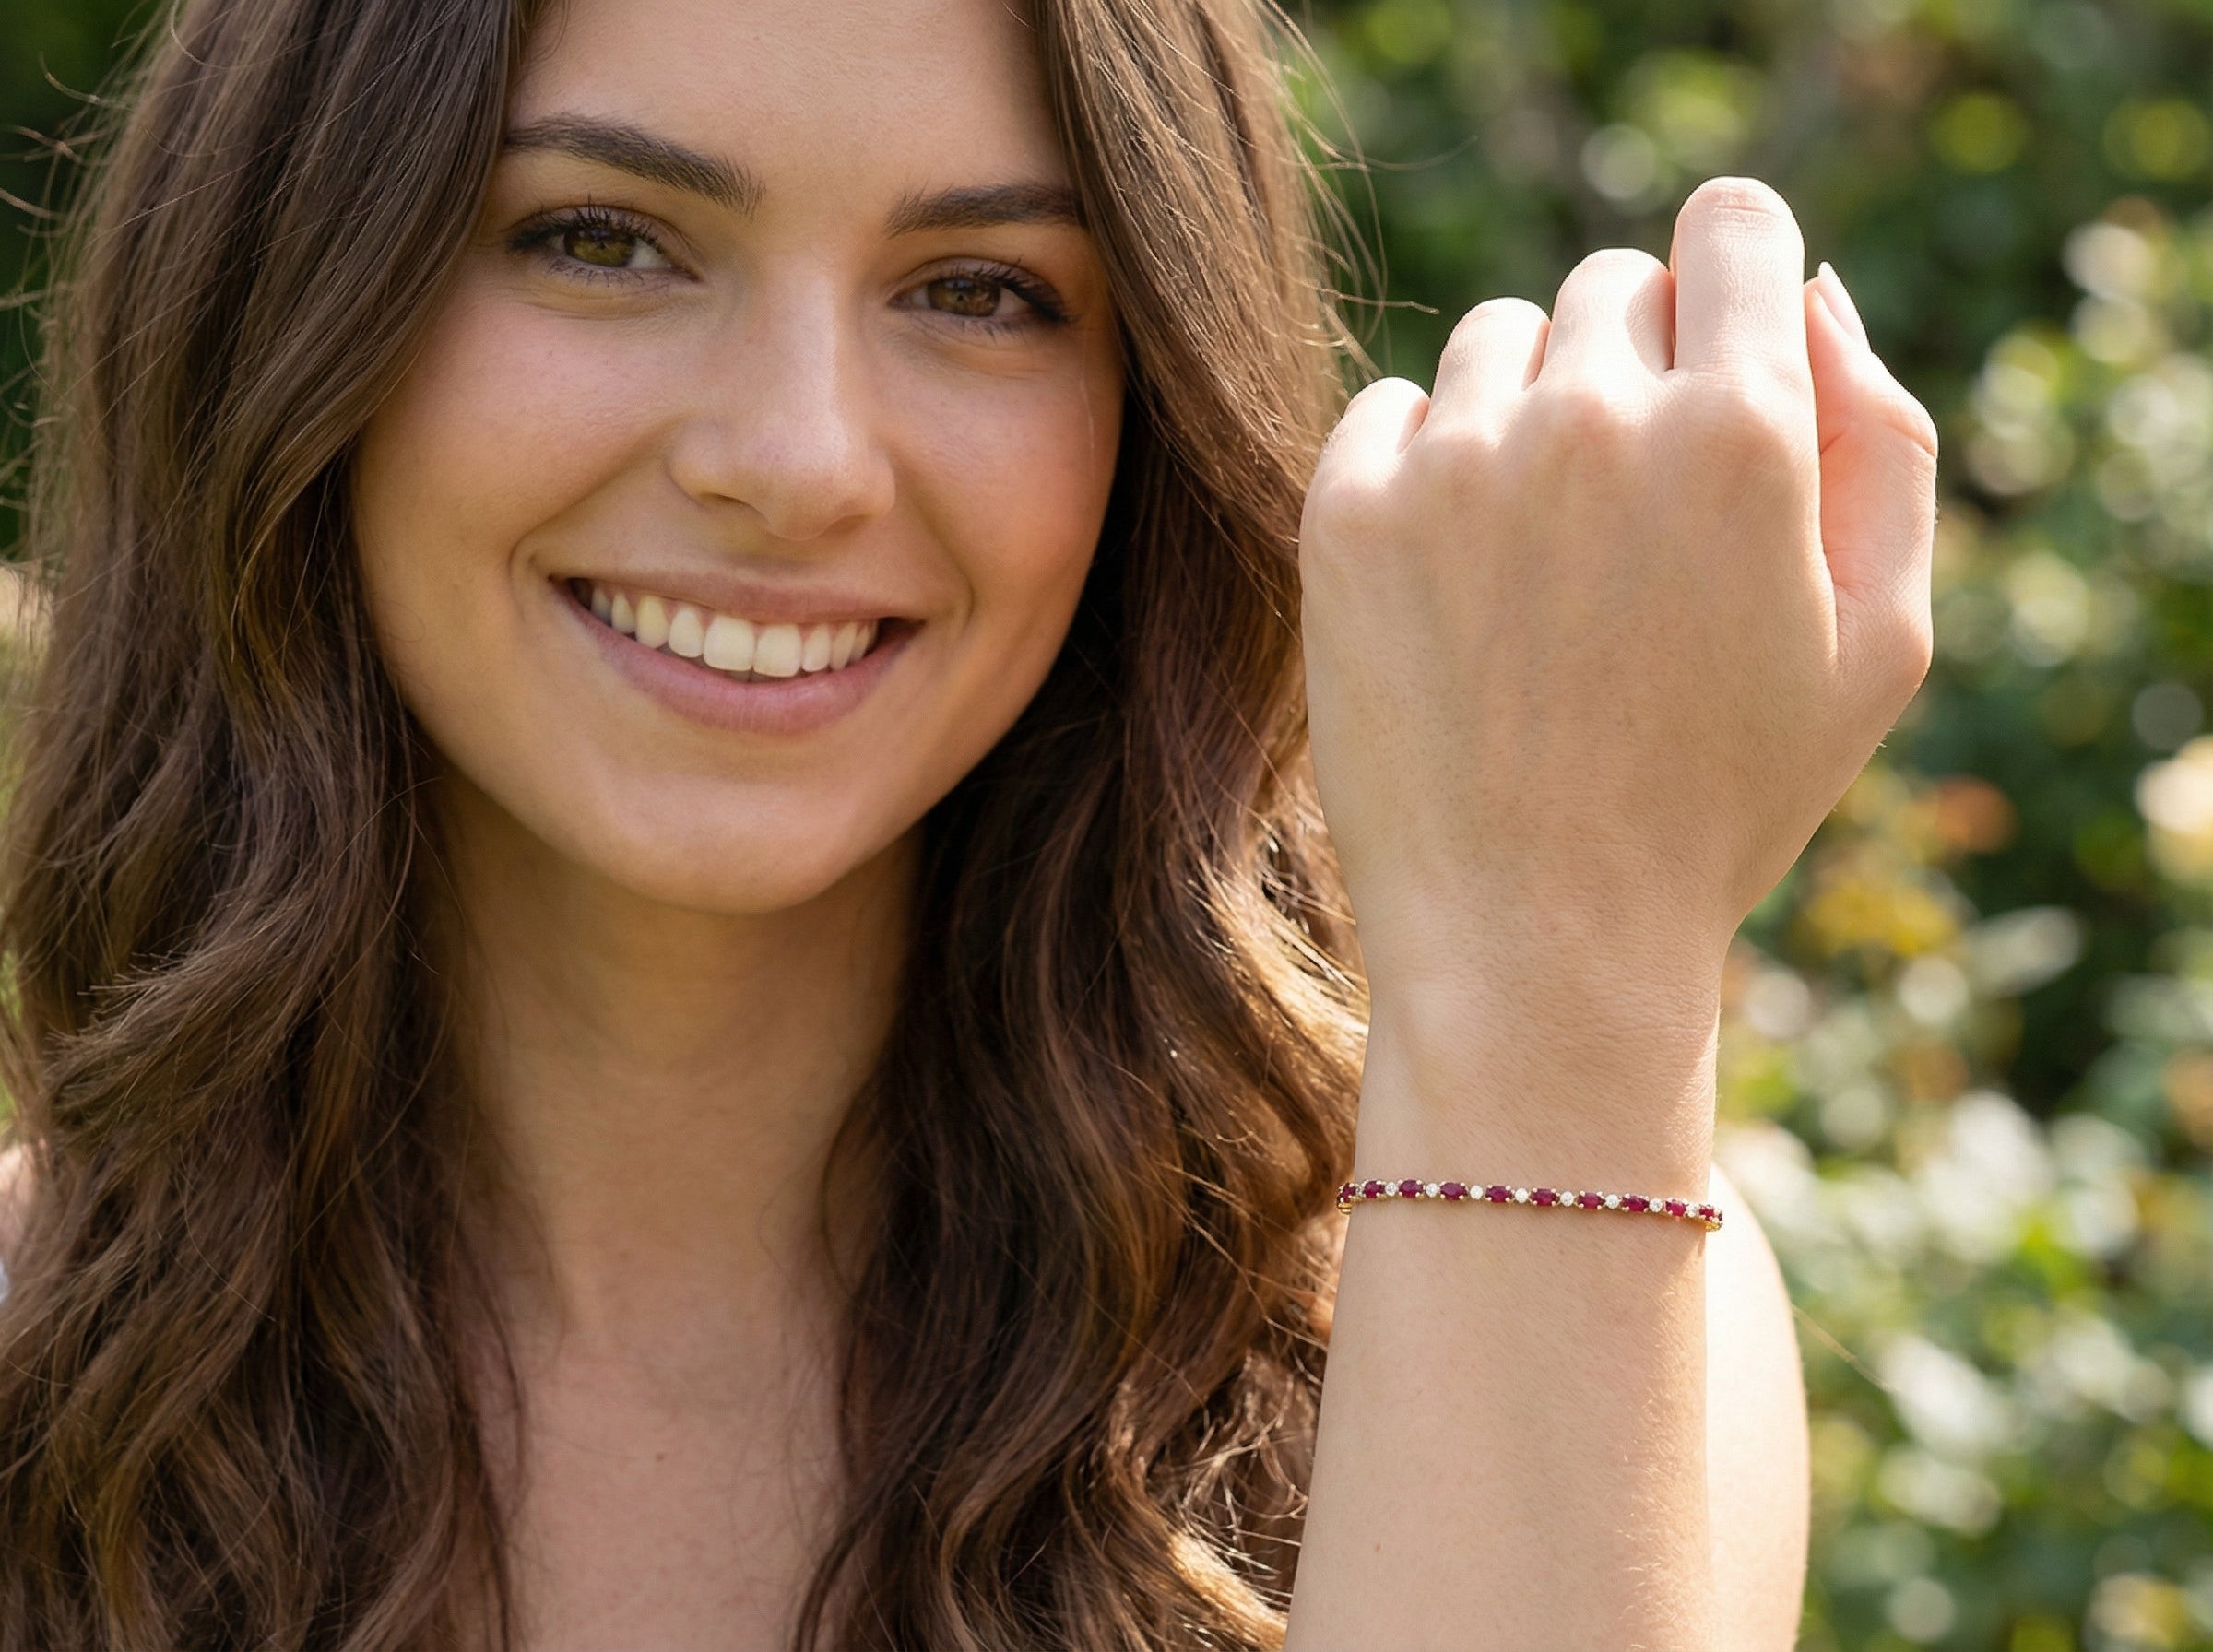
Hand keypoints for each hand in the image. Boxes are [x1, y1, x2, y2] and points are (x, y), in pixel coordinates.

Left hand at [1299, 176, 1938, 1004]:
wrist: (1536, 943)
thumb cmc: (1721, 805)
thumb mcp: (1879, 642)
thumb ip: (1879, 440)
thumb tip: (1808, 290)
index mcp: (1741, 433)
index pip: (1733, 224)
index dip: (1735, 279)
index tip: (1717, 356)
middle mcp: (1592, 418)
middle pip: (1613, 282)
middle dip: (1636, 367)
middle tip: (1632, 520)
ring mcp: (1455, 463)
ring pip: (1498, 339)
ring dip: (1527, 412)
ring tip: (1542, 563)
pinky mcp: (1346, 514)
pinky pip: (1387, 407)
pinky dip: (1421, 464)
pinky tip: (1455, 581)